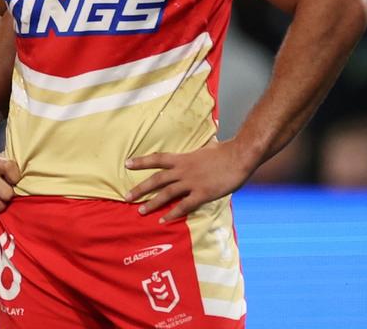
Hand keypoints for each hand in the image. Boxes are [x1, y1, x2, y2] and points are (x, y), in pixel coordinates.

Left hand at [125, 139, 254, 221]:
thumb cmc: (225, 151)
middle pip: (156, 180)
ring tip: (140, 211)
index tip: (127, 164)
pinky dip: (173, 213)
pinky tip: (163, 220)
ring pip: (166, 194)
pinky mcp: (202, 194)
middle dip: (140, 188)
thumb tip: (201, 145)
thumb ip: (197, 151)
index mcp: (182, 158)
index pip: (157, 159)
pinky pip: (184, 206)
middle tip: (126, 197)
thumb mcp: (205, 147)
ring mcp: (192, 182)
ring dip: (152, 203)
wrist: (239, 156)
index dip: (141, 161)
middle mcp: (183, 170)